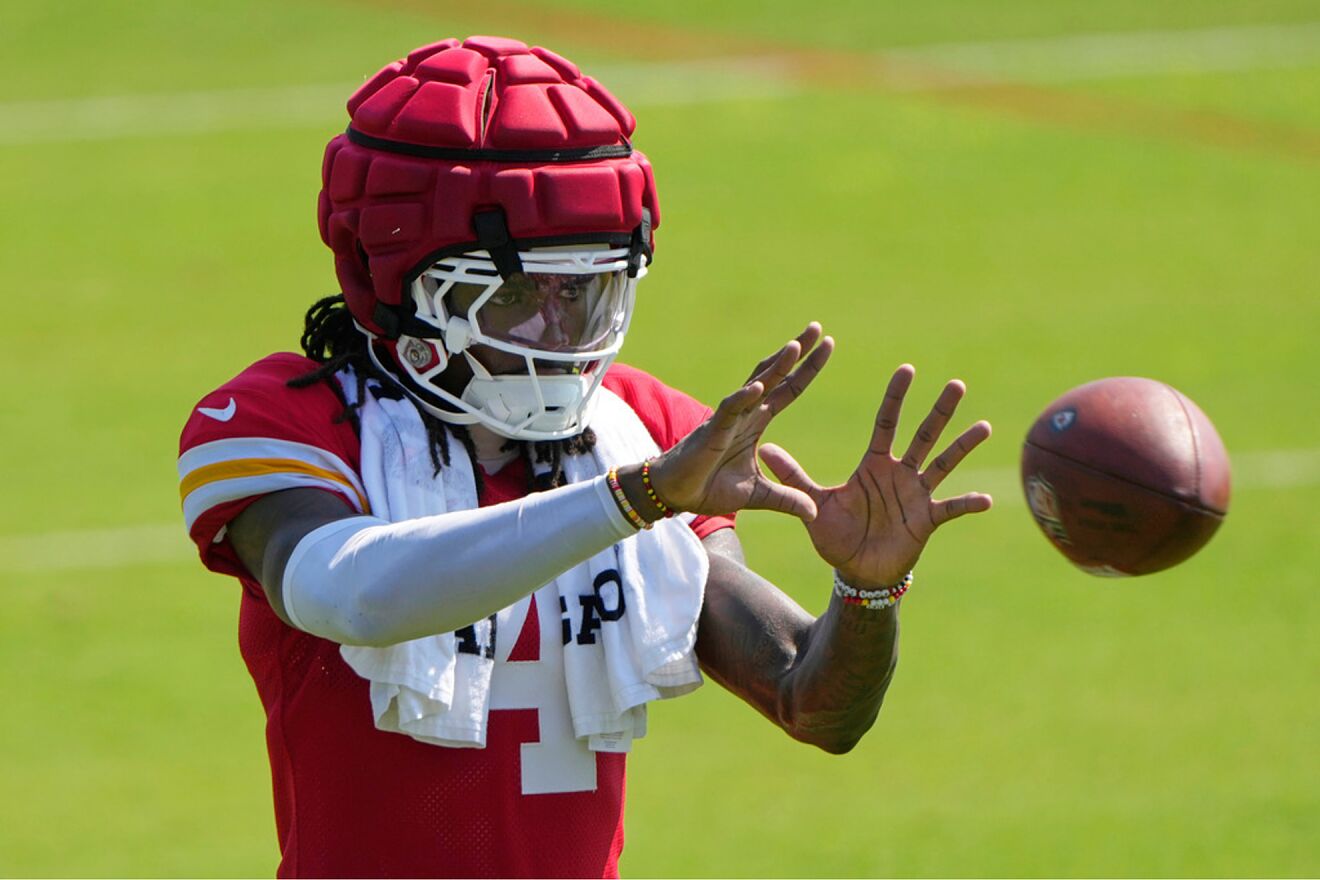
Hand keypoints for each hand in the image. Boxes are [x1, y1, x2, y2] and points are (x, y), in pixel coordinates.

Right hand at [644, 323, 832, 521]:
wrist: (676, 495)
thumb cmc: (710, 487)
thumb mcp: (758, 496)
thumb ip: (786, 499)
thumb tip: (815, 513)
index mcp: (756, 421)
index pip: (788, 390)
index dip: (807, 370)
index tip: (827, 346)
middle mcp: (745, 413)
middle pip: (775, 375)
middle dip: (796, 353)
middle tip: (817, 328)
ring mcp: (728, 419)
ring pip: (754, 385)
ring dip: (774, 367)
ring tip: (795, 347)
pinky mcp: (711, 431)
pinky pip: (729, 410)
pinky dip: (743, 398)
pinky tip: (759, 386)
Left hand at [758, 364, 992, 587]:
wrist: (855, 572)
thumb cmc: (837, 537)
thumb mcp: (814, 504)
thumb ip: (794, 475)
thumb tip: (763, 448)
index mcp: (874, 465)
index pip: (887, 423)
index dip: (896, 398)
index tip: (907, 369)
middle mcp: (901, 474)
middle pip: (924, 434)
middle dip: (940, 410)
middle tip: (957, 383)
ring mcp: (917, 495)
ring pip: (945, 463)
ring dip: (963, 445)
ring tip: (984, 426)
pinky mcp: (928, 520)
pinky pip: (951, 509)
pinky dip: (968, 504)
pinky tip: (987, 500)